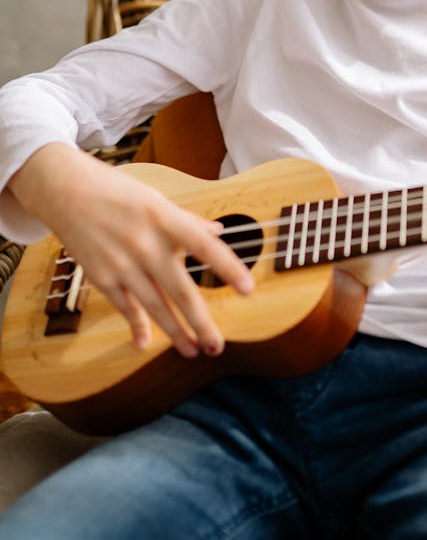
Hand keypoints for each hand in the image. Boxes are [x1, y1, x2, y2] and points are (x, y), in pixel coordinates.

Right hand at [9, 143, 253, 356]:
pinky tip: (146, 343)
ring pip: (153, 305)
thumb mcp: (156, 198)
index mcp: (164, 218)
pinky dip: (136, 325)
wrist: (64, 189)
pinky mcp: (100, 275)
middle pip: (179, 289)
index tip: (248, 289)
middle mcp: (144, 242)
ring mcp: (121, 262)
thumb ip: (187, 220)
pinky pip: (124, 306)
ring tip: (192, 350)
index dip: (228, 268)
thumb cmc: (117, 191)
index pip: (204, 245)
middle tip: (217, 346)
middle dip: (200, 322)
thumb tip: (217, 231)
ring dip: (174, 332)